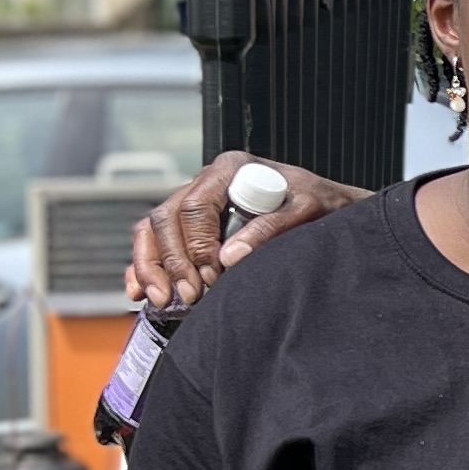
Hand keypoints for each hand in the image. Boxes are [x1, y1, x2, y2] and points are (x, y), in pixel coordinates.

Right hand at [128, 151, 361, 316]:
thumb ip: (271, 228)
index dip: (196, 244)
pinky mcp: (189, 227)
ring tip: (161, 301)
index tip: (211, 276)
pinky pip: (154, 243)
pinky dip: (143, 268)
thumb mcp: (306, 210)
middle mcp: (206, 182)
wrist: (328, 208)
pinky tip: (139, 293)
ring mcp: (194, 203)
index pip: (195, 206)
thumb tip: (230, 257)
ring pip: (153, 230)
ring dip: (151, 267)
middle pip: (166, 218)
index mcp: (230, 169)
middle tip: (189, 297)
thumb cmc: (320, 204)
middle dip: (171, 261)